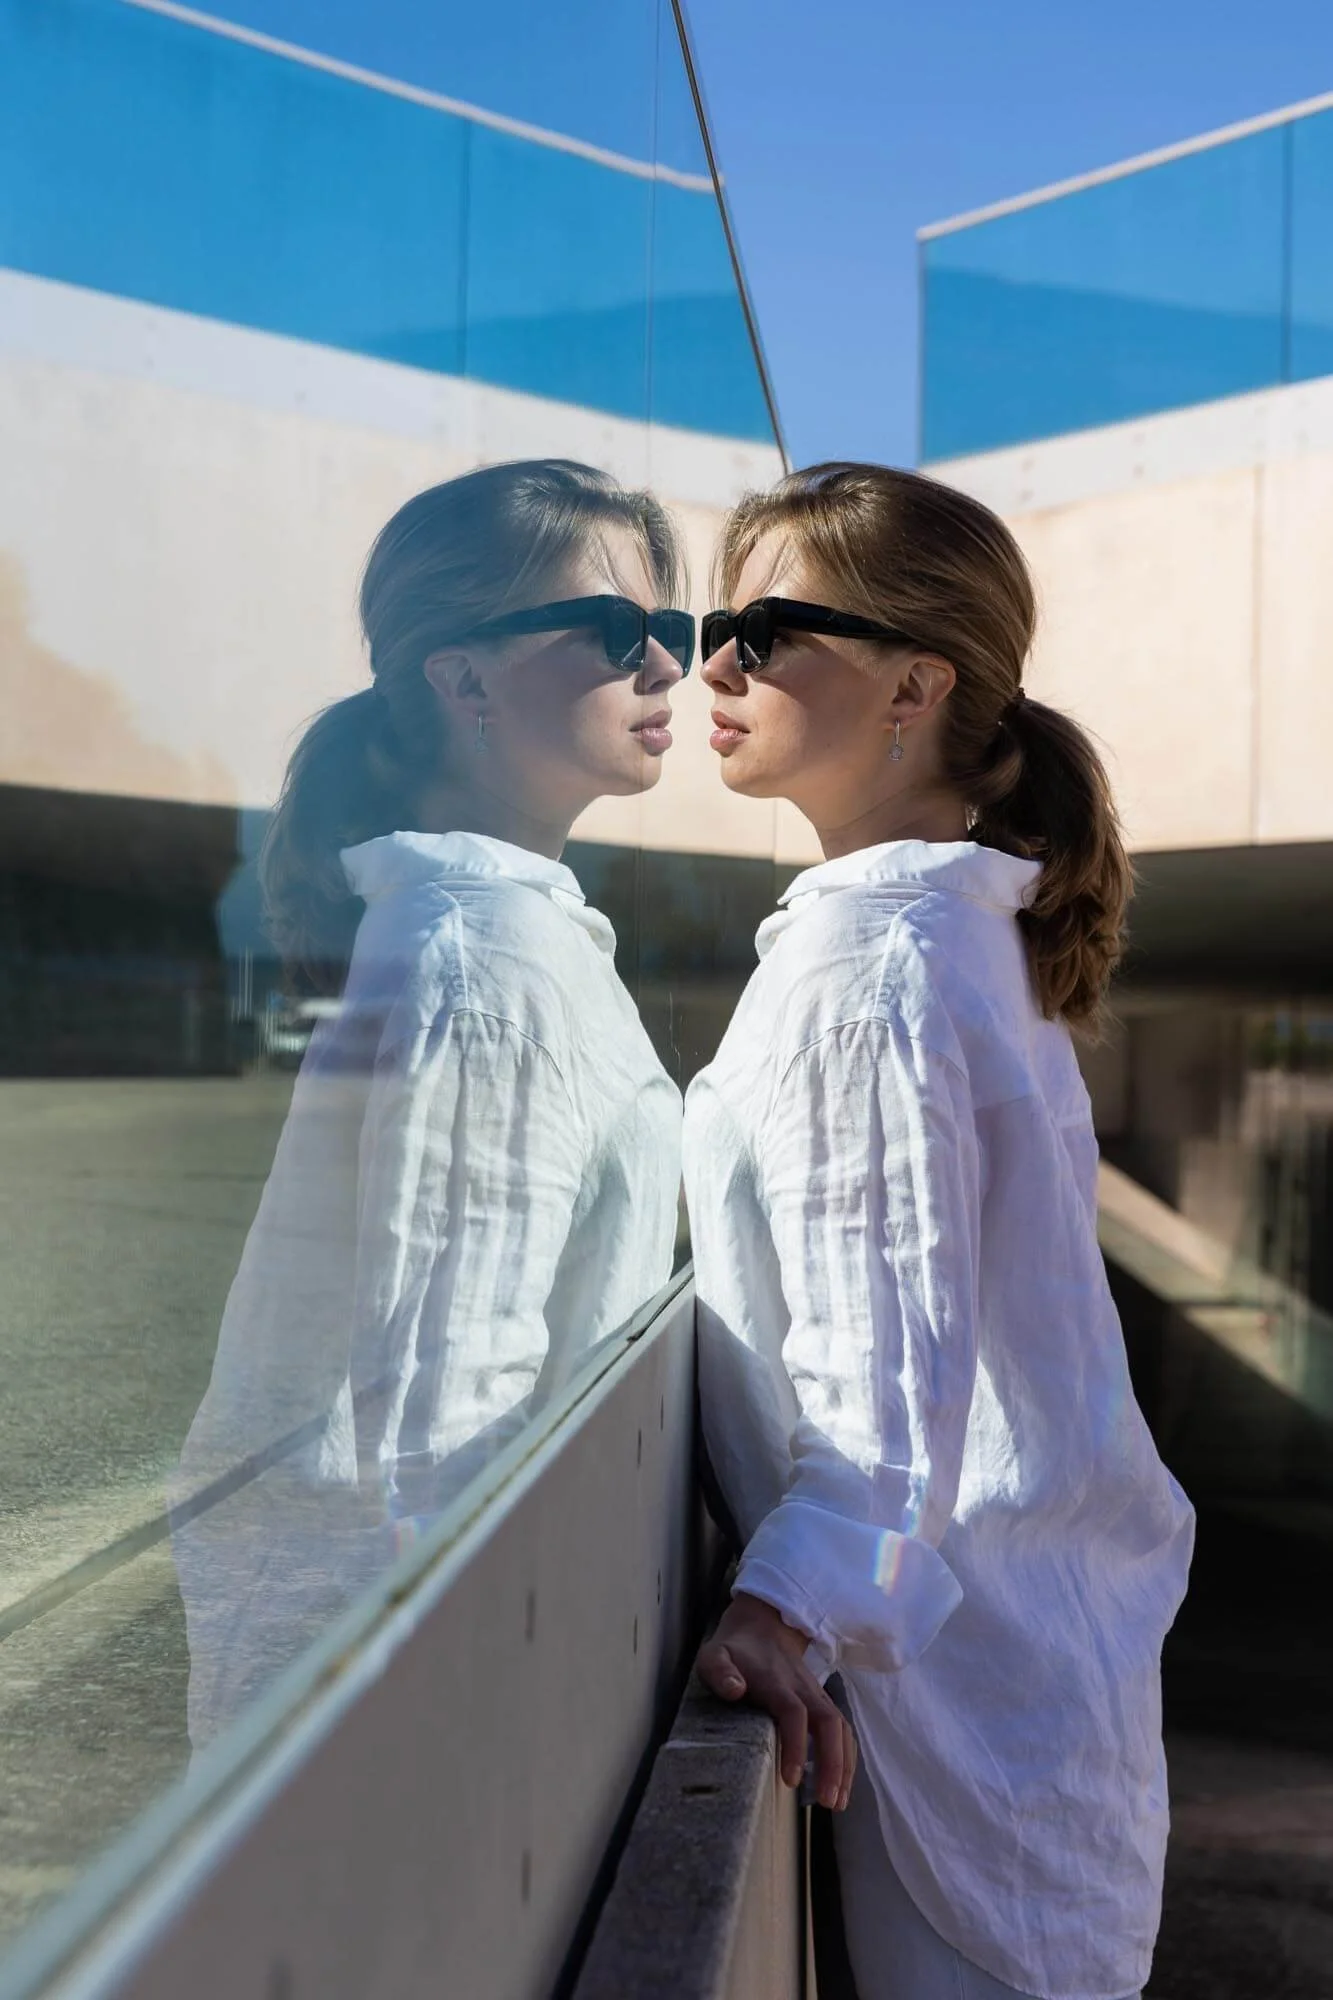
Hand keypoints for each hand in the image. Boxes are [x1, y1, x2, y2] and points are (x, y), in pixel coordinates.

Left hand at [696, 1591, 856, 1810]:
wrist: (763, 1625)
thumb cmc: (735, 1651)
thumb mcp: (715, 1656)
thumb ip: (720, 1672)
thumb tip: (735, 1691)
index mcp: (776, 1681)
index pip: (794, 1713)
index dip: (795, 1745)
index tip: (791, 1780)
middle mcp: (803, 1688)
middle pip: (829, 1723)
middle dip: (833, 1762)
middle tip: (828, 1801)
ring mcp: (816, 1694)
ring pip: (841, 1727)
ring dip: (844, 1765)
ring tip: (837, 1802)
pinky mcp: (822, 1702)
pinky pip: (842, 1729)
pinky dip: (846, 1757)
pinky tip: (840, 1785)